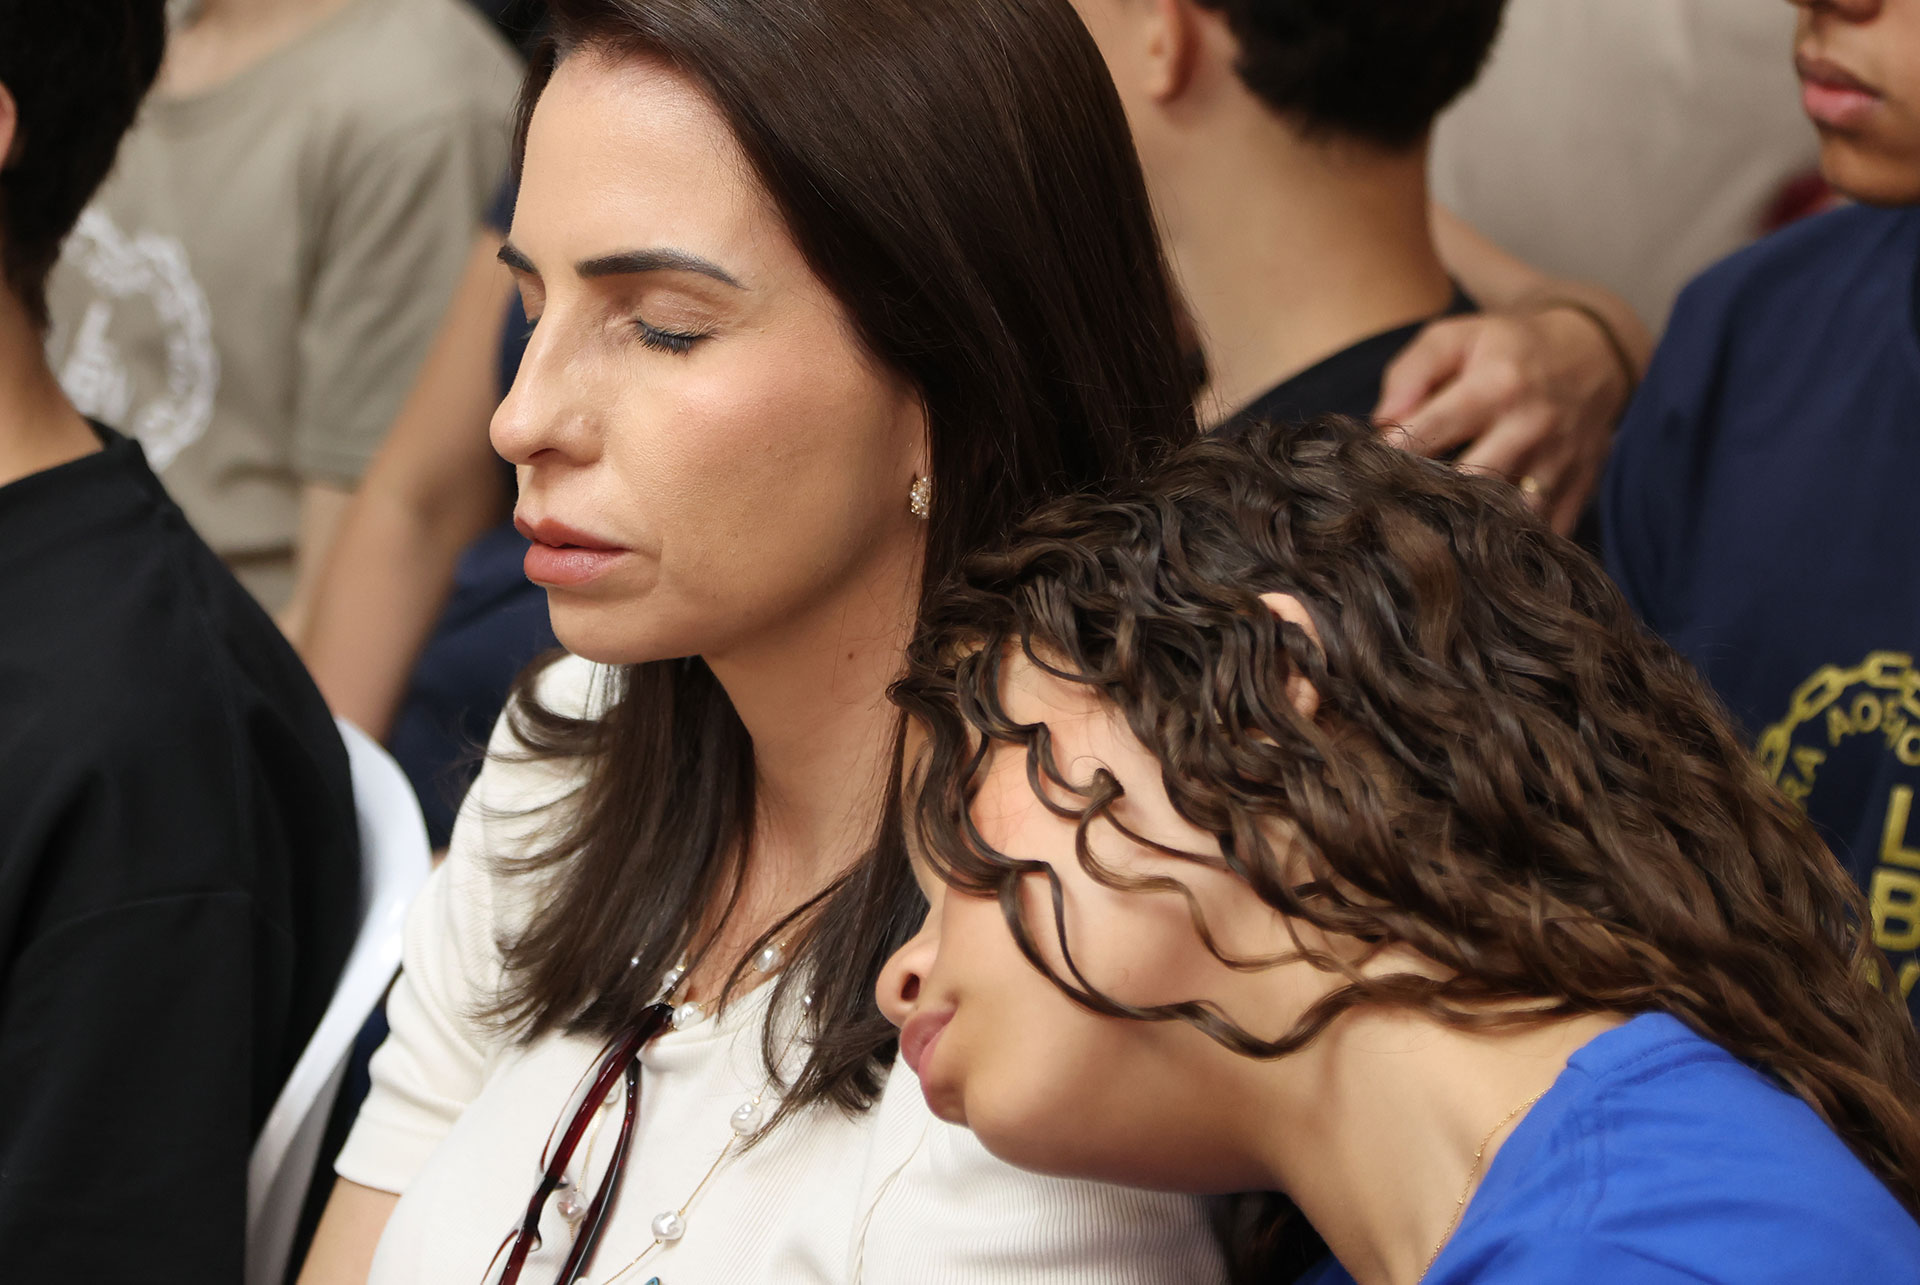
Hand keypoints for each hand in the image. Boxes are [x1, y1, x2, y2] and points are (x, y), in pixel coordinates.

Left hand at [1374, 306, 1635, 534]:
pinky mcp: (1577, 491)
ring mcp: (1557, 464)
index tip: (1369, 469)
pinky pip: (1541, 535)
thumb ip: (1411, 372)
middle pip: (1467, 483)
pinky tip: (1480, 545)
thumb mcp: (1456, 336)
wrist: (1594, 355)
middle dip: (1428, 498)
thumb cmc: (1507, 348)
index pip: (1430, 432)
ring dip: (1468, 529)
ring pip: (1506, 518)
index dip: (1393, 455)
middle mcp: (1530, 428)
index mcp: (1496, 385)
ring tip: (1436, 532)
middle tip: (1396, 510)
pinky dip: (1510, 547)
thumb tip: (1383, 422)